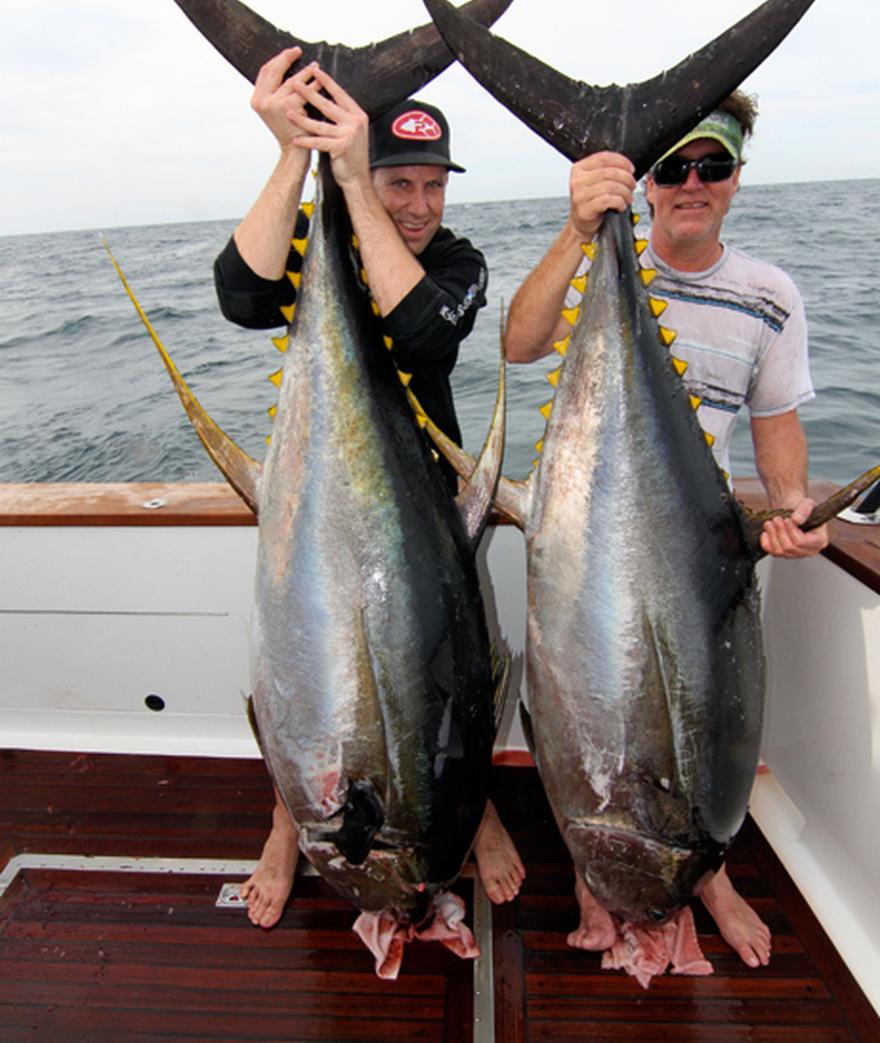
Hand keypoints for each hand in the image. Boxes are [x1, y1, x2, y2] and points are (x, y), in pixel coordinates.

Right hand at [250, 47, 317, 149]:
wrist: (294, 153)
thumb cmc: (290, 131)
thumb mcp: (276, 110)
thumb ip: (276, 91)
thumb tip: (284, 65)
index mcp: (257, 99)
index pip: (266, 71)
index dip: (278, 59)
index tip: (289, 53)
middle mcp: (261, 101)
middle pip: (274, 70)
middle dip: (287, 58)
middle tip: (298, 51)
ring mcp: (273, 104)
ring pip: (291, 81)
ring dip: (305, 72)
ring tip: (316, 67)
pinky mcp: (287, 108)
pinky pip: (303, 91)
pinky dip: (314, 85)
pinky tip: (321, 82)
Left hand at [285, 66, 370, 186]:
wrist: (358, 178)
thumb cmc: (352, 155)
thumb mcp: (352, 131)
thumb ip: (343, 117)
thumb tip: (327, 101)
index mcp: (357, 115)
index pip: (340, 94)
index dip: (327, 82)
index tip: (315, 71)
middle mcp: (354, 123)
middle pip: (328, 106)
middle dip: (309, 94)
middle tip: (295, 84)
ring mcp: (348, 135)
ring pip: (320, 124)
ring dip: (302, 118)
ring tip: (288, 112)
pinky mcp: (340, 148)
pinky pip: (318, 142)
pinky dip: (305, 141)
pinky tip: (295, 138)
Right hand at [569, 151, 635, 240]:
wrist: (581, 224)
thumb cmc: (590, 203)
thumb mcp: (594, 182)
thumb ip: (605, 171)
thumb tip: (627, 167)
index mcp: (579, 169)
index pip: (604, 157)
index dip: (622, 161)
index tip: (631, 169)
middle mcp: (577, 181)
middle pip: (609, 172)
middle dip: (627, 179)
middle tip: (632, 186)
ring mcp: (580, 195)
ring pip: (611, 186)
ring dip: (625, 192)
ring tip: (628, 198)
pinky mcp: (585, 209)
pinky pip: (608, 200)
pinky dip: (619, 202)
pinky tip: (621, 206)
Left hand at [760, 498, 828, 557]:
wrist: (791, 511)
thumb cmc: (801, 509)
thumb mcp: (807, 504)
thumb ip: (804, 510)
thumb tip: (797, 519)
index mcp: (820, 540)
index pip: (801, 542)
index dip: (791, 531)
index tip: (786, 519)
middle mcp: (810, 550)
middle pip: (790, 547)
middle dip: (780, 531)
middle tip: (776, 519)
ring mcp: (797, 554)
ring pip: (780, 551)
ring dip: (772, 535)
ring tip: (770, 523)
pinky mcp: (785, 555)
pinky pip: (772, 553)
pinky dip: (766, 542)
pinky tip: (766, 532)